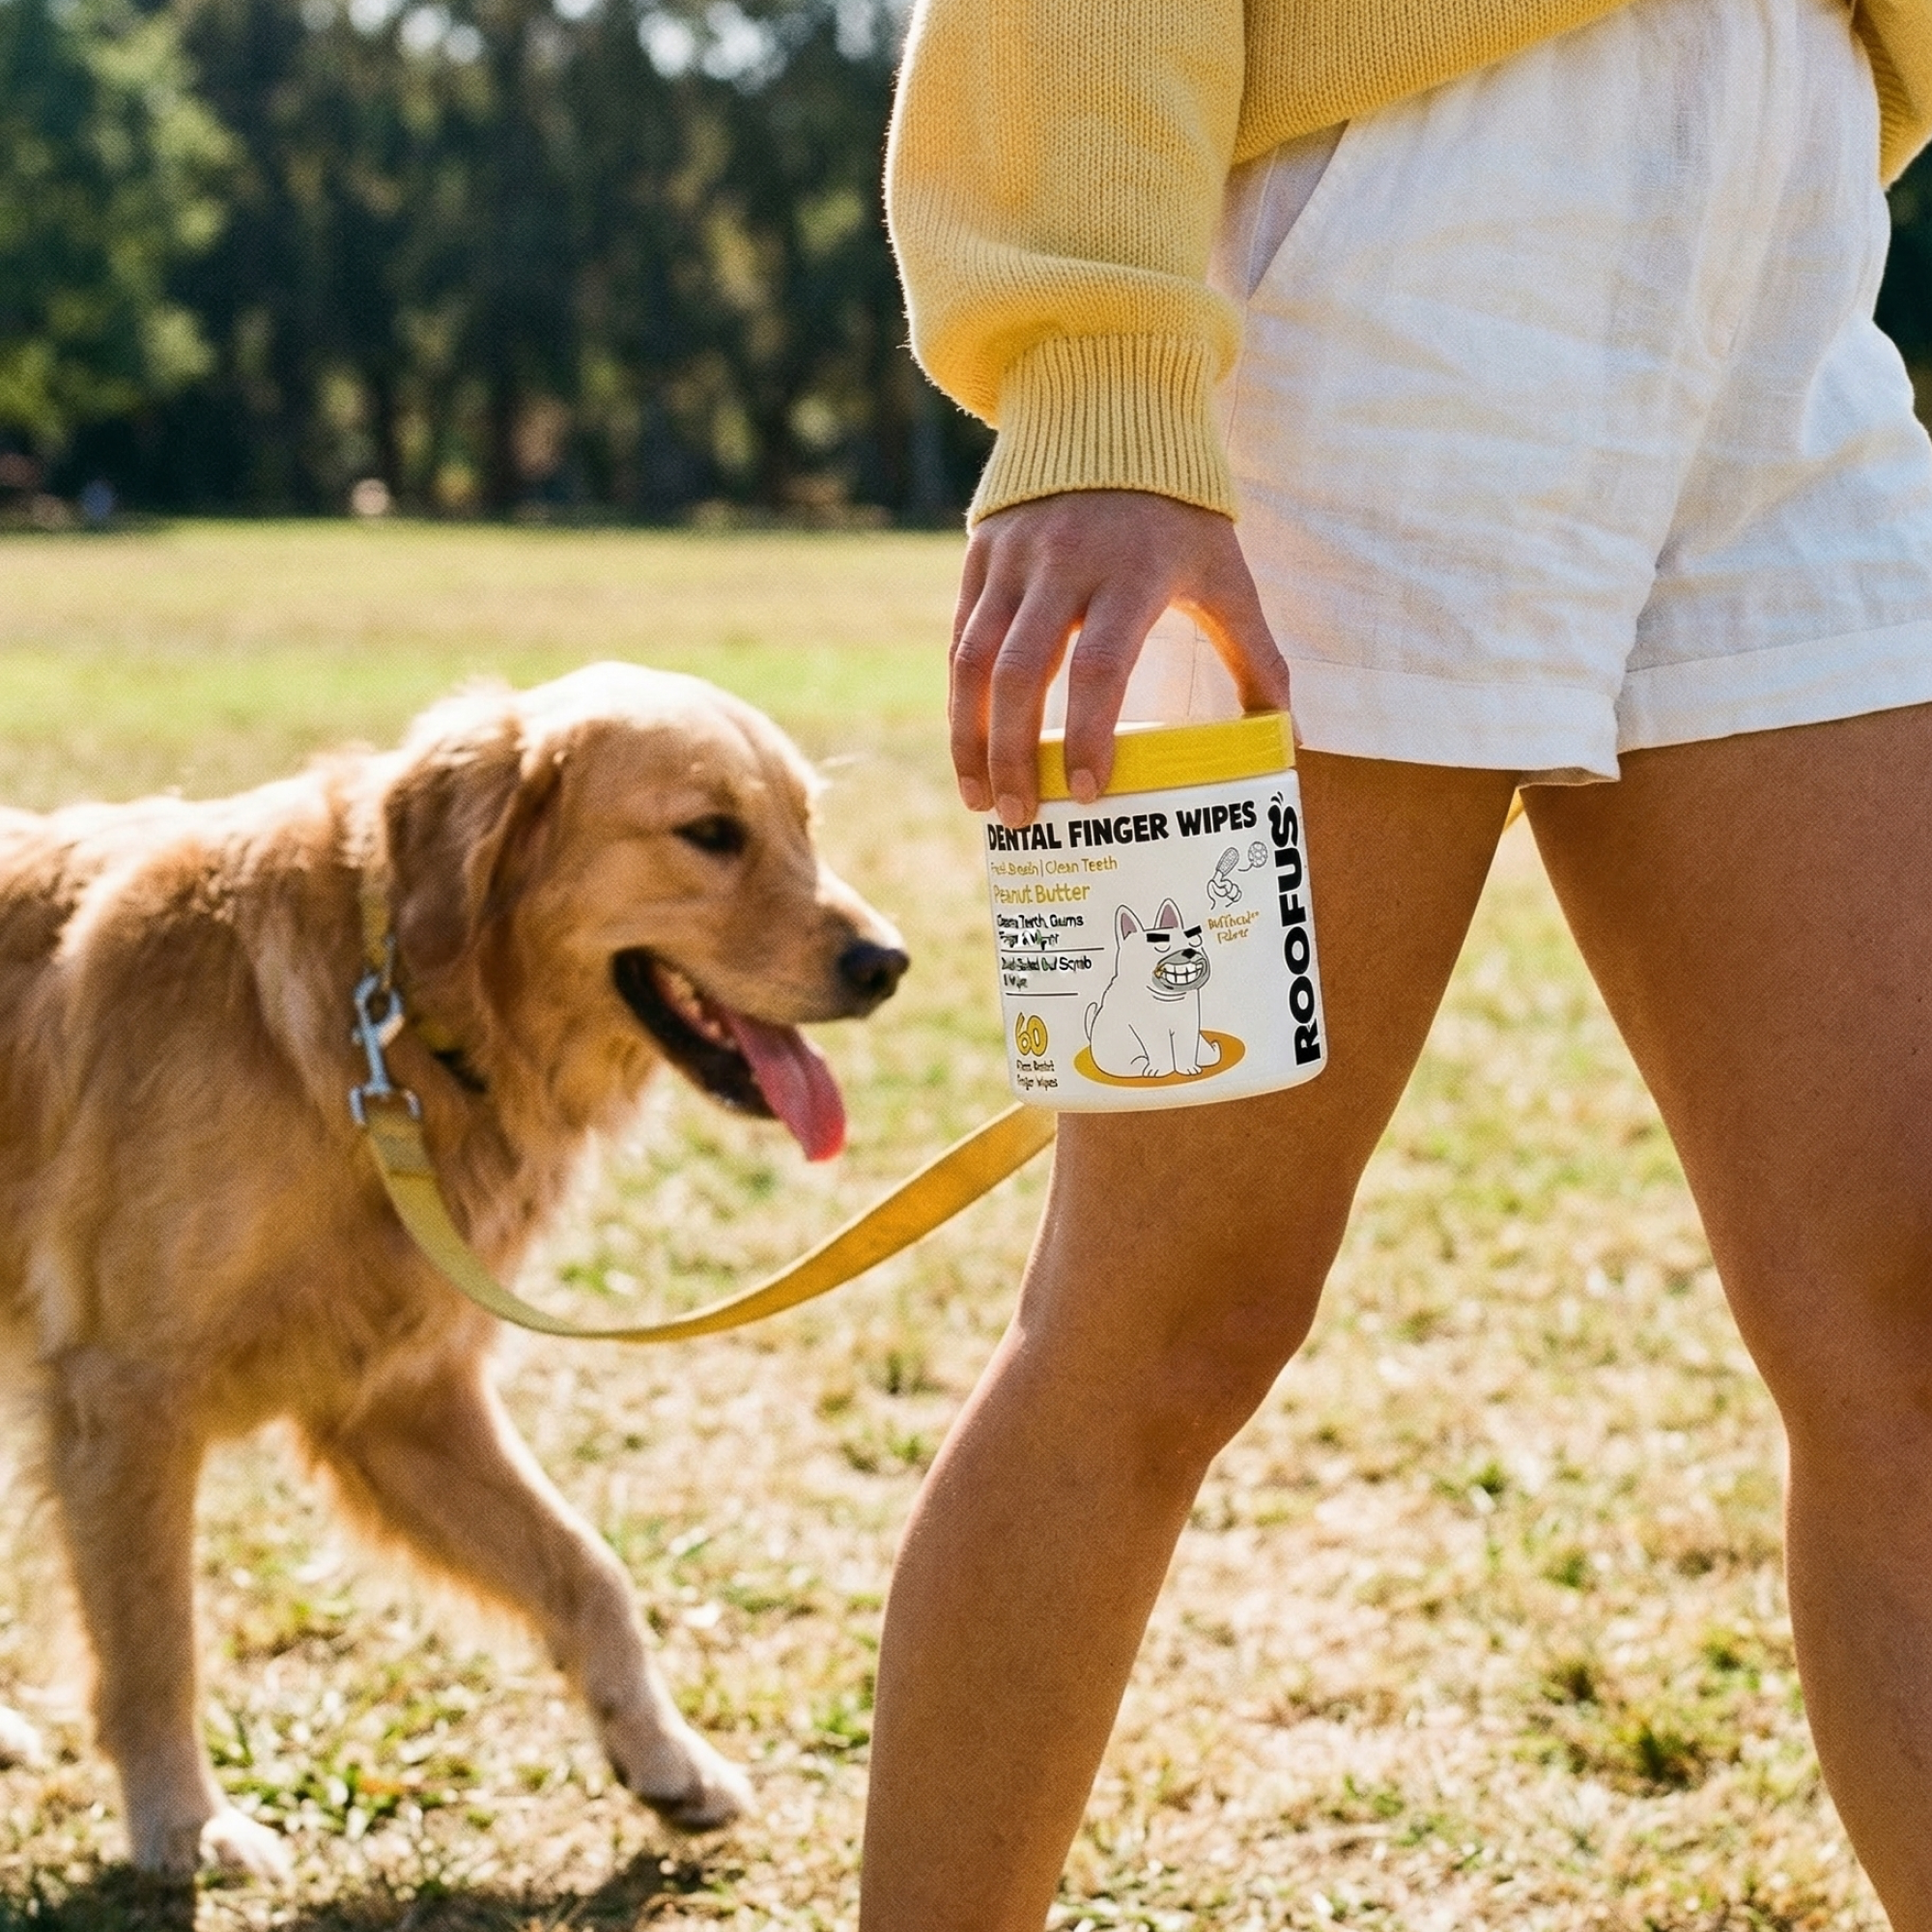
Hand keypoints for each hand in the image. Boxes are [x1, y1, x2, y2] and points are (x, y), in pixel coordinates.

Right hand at [949, 490, 1288, 824]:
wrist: (1112, 413)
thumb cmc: (1179, 513)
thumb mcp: (1225, 574)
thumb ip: (1256, 655)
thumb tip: (1288, 738)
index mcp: (1132, 572)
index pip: (1100, 669)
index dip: (1090, 737)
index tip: (1091, 795)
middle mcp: (1063, 563)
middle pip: (1020, 676)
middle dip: (1015, 759)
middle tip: (1022, 820)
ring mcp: (1014, 558)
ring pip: (972, 662)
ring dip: (970, 742)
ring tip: (981, 802)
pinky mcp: (980, 555)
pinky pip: (958, 640)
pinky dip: (958, 703)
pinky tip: (969, 751)